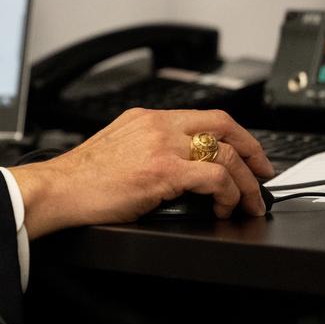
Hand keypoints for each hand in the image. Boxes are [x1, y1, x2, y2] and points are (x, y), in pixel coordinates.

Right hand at [6, 108, 275, 237]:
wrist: (59, 188)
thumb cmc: (81, 178)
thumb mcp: (117, 147)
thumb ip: (147, 147)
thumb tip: (178, 167)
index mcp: (145, 118)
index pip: (204, 116)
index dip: (236, 134)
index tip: (248, 153)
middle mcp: (156, 125)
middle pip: (224, 126)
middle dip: (253, 151)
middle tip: (265, 174)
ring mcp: (161, 145)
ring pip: (226, 153)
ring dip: (247, 182)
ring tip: (249, 203)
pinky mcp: (163, 171)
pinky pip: (215, 177)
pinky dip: (229, 194)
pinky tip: (224, 207)